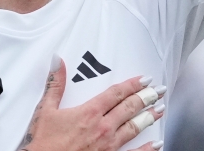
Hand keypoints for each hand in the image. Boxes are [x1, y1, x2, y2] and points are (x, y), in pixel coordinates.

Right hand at [19, 57, 165, 150]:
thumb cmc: (42, 144)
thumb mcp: (45, 111)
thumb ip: (55, 85)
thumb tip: (57, 61)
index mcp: (89, 112)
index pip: (116, 93)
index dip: (132, 84)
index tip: (145, 79)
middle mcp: (102, 128)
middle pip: (129, 108)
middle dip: (146, 98)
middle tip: (158, 91)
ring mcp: (108, 146)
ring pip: (134, 128)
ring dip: (149, 118)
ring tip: (160, 110)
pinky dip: (147, 149)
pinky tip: (157, 144)